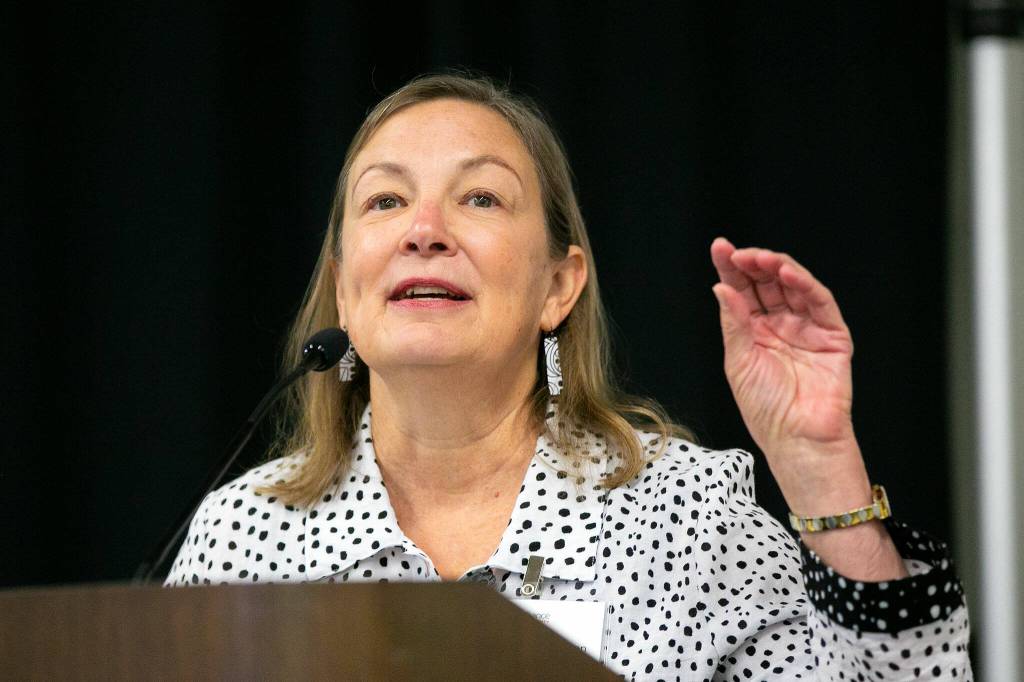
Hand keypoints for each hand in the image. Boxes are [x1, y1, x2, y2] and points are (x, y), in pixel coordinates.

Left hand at [710, 237, 907, 580]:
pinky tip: (787, 274)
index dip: (731, 269)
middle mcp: (780, 325)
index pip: (742, 292)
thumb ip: (734, 323)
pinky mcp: (833, 335)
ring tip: (761, 259)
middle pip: (766, 284)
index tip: (719, 248)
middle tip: (738, 252)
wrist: (797, 440)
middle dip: (752, 264)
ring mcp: (806, 328)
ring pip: (793, 287)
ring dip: (777, 268)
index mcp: (753, 332)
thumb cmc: (766, 410)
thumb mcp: (739, 362)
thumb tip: (721, 287)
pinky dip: (805, 285)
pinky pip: (820, 303)